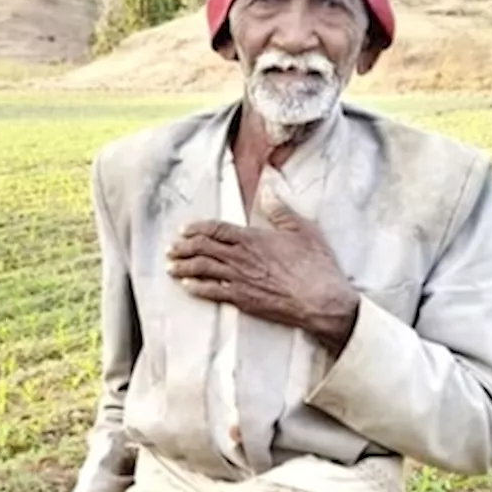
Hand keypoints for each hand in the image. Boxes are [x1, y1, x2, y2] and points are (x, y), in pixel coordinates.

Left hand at [167, 188, 360, 352]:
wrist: (321, 300)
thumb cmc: (316, 265)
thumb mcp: (303, 229)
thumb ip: (281, 210)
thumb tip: (269, 190)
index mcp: (252, 238)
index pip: (216, 229)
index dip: (197, 228)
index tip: (184, 230)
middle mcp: (241, 257)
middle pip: (203, 248)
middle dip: (183, 247)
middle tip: (172, 248)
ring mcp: (239, 280)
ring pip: (202, 270)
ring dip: (183, 267)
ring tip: (171, 267)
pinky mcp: (243, 300)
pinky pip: (213, 292)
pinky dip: (197, 289)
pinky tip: (188, 287)